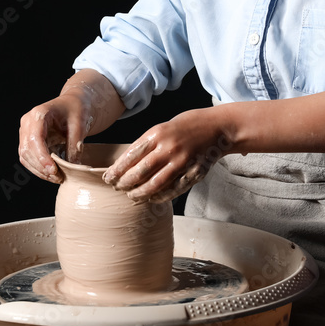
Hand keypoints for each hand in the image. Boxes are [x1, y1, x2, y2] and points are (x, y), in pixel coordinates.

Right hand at [18, 93, 91, 183]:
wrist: (73, 103)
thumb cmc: (76, 109)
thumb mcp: (80, 124)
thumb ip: (75, 144)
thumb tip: (72, 167)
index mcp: (39, 113)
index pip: (35, 138)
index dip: (42, 156)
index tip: (53, 170)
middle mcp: (28, 122)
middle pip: (28, 149)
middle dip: (42, 167)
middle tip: (59, 178)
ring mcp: (25, 131)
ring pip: (25, 156)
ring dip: (39, 171)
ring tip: (57, 178)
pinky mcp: (28, 141)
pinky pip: (28, 158)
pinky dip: (38, 169)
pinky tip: (51, 174)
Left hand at [103, 107, 233, 202]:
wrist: (216, 128)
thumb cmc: (186, 126)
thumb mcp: (162, 128)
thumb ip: (147, 145)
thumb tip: (126, 164)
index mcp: (157, 134)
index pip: (130, 156)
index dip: (117, 170)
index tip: (108, 178)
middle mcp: (168, 148)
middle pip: (140, 172)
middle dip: (125, 183)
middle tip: (117, 188)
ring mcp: (181, 162)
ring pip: (154, 184)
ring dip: (139, 193)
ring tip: (131, 196)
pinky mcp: (193, 173)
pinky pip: (172, 190)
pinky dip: (159, 196)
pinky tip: (150, 198)